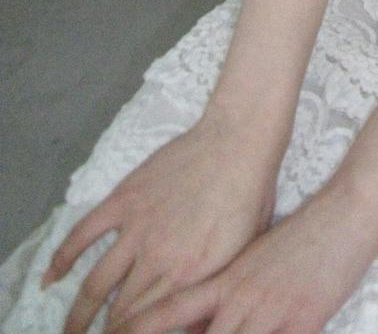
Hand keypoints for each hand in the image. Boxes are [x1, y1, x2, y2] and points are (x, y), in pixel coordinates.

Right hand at [42, 106, 279, 333]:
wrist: (239, 140)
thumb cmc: (251, 194)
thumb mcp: (244, 252)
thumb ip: (215, 290)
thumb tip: (194, 326)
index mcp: (190, 276)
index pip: (148, 324)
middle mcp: (159, 258)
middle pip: (120, 312)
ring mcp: (138, 228)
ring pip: (96, 283)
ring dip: (78, 313)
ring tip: (69, 331)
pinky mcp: (125, 199)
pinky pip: (83, 234)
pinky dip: (62, 258)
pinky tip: (50, 279)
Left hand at [107, 177, 377, 333]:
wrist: (347, 212)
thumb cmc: (298, 232)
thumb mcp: (250, 254)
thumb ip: (220, 287)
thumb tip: (191, 319)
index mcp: (225, 278)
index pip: (167, 312)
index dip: (137, 328)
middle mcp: (241, 298)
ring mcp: (271, 313)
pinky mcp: (304, 324)